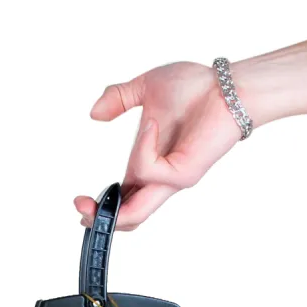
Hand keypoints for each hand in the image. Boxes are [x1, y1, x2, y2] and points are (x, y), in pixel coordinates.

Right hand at [74, 61, 243, 229]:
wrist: (229, 85)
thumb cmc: (197, 86)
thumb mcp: (145, 88)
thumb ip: (117, 98)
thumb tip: (94, 114)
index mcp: (147, 165)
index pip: (122, 199)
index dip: (100, 208)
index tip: (78, 200)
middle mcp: (159, 177)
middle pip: (128, 218)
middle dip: (98, 221)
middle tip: (78, 208)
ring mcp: (173, 179)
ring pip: (137, 214)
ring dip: (110, 207)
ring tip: (88, 198)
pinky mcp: (184, 174)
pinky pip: (149, 170)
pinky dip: (143, 148)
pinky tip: (151, 125)